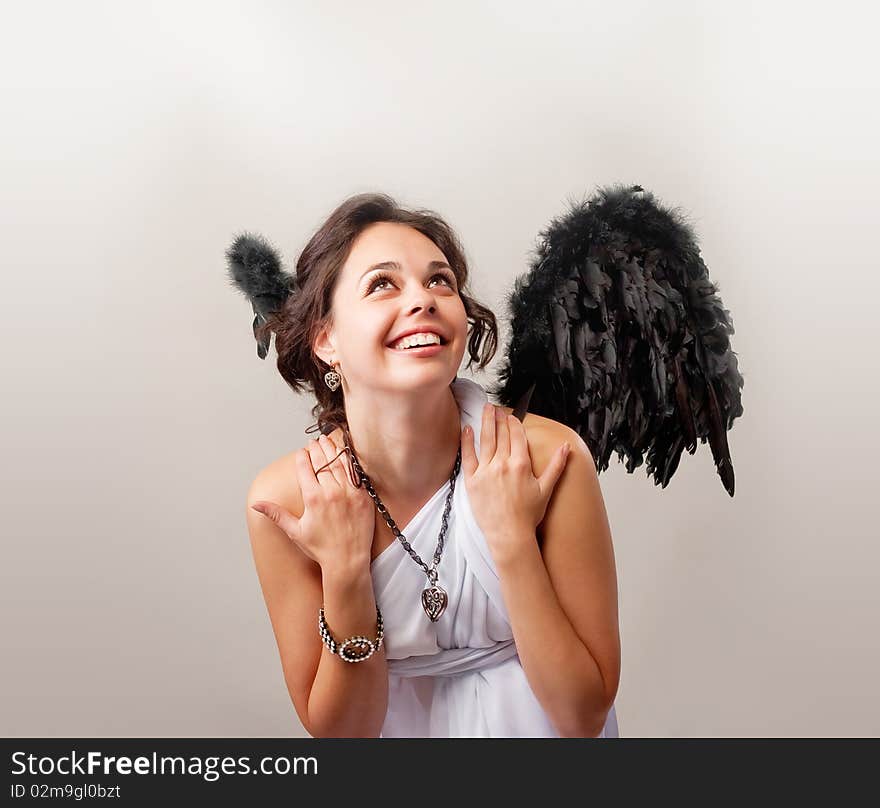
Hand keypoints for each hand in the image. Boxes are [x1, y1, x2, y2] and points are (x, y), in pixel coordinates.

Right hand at [250, 434, 375, 571]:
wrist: (347, 561)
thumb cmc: (321, 548)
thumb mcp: (295, 531)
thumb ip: (276, 514)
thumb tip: (255, 505)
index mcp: (313, 498)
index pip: (306, 469)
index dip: (303, 457)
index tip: (301, 451)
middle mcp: (331, 492)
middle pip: (322, 462)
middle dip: (317, 449)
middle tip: (314, 442)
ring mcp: (350, 493)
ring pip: (339, 463)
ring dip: (332, 450)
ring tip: (327, 441)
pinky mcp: (364, 496)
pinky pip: (356, 473)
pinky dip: (350, 461)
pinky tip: (346, 453)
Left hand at [461, 404, 570, 559]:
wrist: (509, 535)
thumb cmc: (528, 515)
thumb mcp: (546, 489)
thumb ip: (556, 465)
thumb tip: (566, 447)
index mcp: (521, 464)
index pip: (517, 436)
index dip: (514, 423)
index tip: (511, 415)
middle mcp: (503, 464)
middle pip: (501, 434)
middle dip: (499, 419)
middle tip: (496, 407)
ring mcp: (486, 471)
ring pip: (486, 440)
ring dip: (486, 422)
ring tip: (485, 410)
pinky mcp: (472, 481)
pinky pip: (468, 456)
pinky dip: (467, 441)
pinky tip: (467, 430)